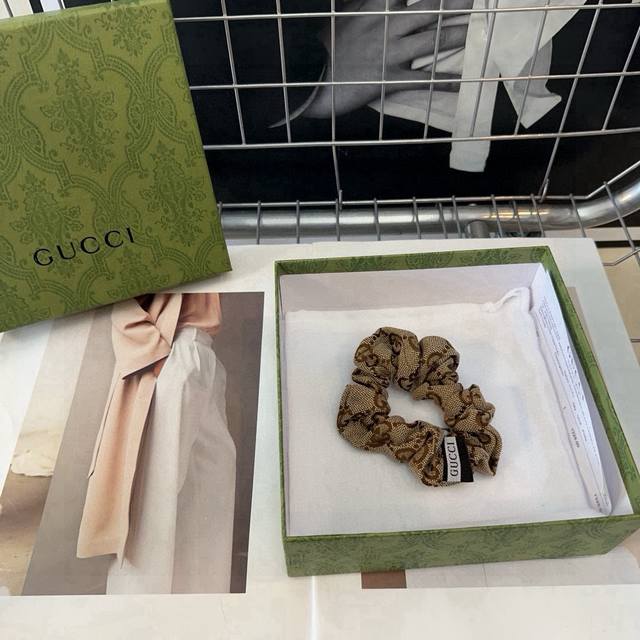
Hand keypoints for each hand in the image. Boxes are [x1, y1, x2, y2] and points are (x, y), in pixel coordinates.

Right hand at [304, 0, 471, 117]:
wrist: (308, 79)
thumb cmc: (326, 46)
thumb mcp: (344, 13)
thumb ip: (366, 1)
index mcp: (376, 5)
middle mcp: (387, 25)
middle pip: (430, 9)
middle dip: (456, 4)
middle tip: (476, 1)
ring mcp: (390, 52)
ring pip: (431, 41)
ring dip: (456, 36)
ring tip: (477, 32)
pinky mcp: (389, 79)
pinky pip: (421, 80)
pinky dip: (442, 82)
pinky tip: (460, 82)